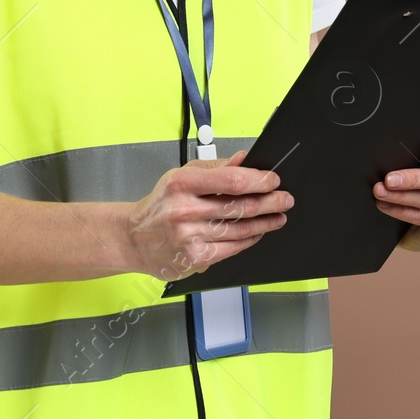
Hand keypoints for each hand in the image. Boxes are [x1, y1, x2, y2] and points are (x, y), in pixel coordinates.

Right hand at [124, 149, 291, 279]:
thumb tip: (245, 160)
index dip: (257, 181)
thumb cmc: (161, 204)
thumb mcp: (181, 176)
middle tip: (285, 199)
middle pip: (239, 206)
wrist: (135, 238)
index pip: (230, 181)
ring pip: (239, 229)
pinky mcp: (195, 258)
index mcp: (182, 184)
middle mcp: (185, 211)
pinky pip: (232, 248)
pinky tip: (258, 232)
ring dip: (265, 223)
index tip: (273, 180)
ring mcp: (190, 237)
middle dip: (269, 202)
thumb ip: (215, 168)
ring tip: (278, 216)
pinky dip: (249, 239)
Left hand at [373, 137, 419, 252]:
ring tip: (380, 192)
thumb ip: (415, 156)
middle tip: (389, 179)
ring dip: (401, 196)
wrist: (411, 219)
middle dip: (414, 179)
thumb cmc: (414, 181)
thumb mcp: (417, 164)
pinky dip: (401, 211)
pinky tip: (385, 206)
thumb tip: (390, 152)